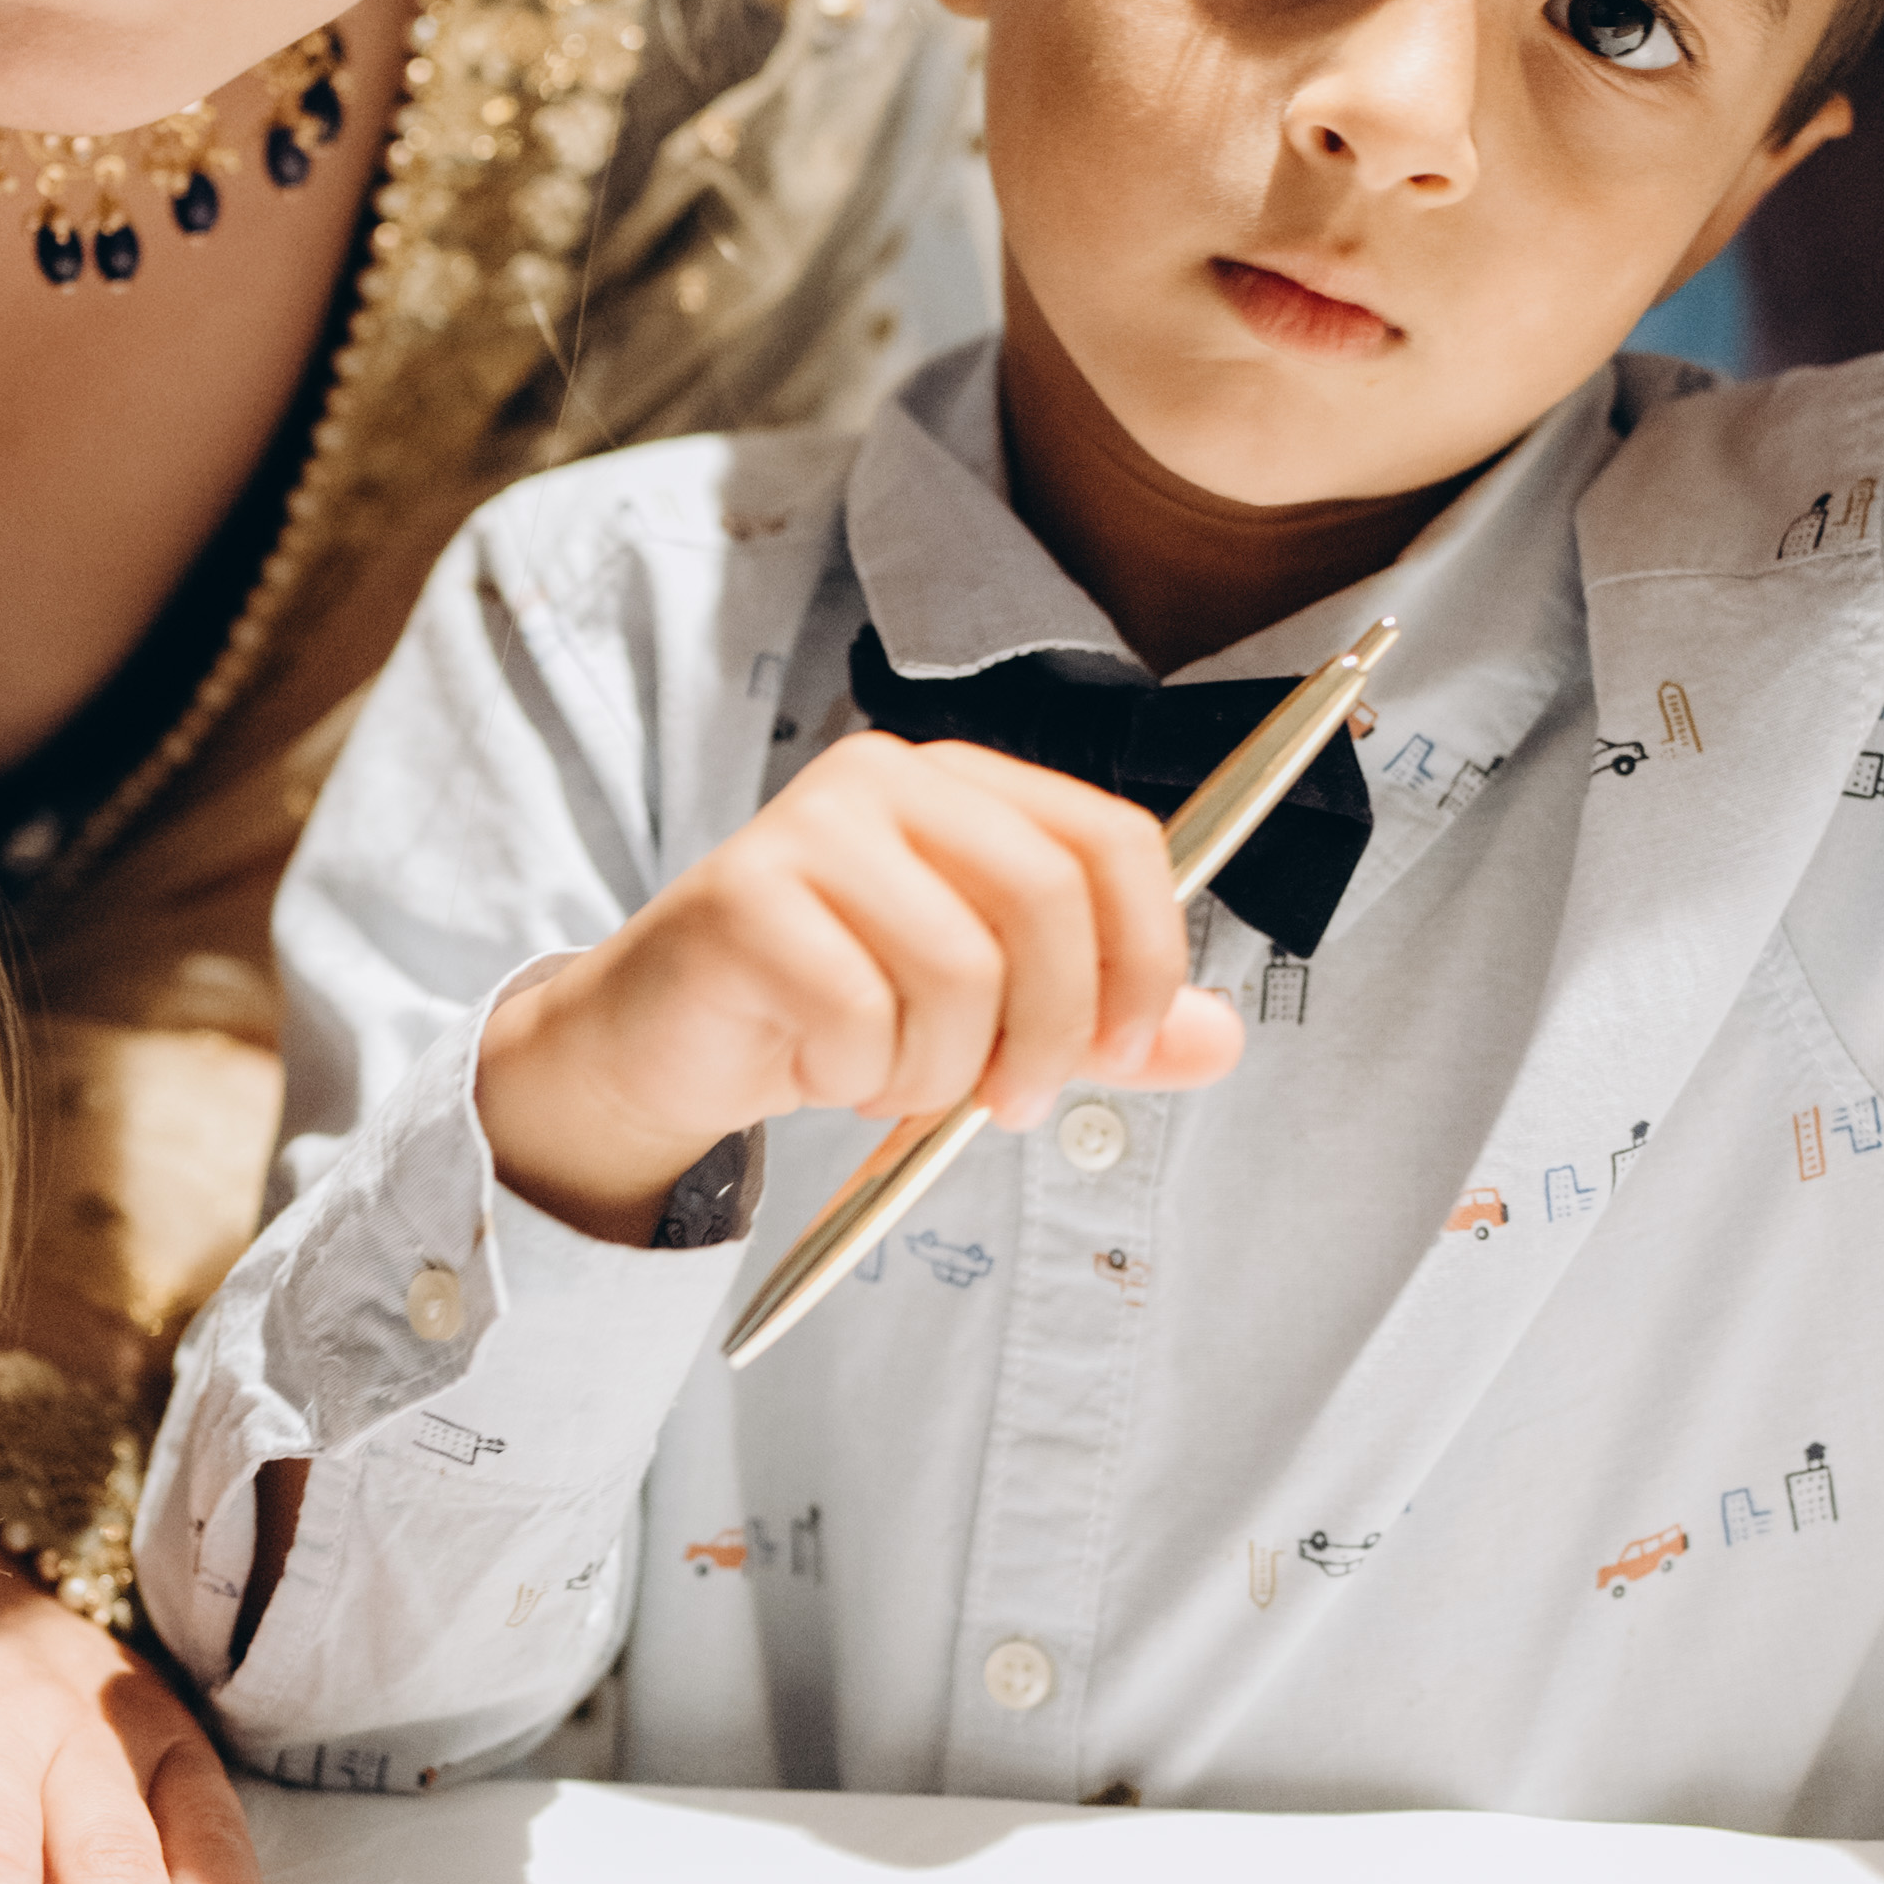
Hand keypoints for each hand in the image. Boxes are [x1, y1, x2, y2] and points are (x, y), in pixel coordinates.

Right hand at [477, 731, 1243, 1248]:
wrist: (663, 1048)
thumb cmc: (832, 1019)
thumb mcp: (990, 1025)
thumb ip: (1105, 1027)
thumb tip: (1220, 1039)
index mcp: (964, 788)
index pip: (1111, 839)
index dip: (1145, 954)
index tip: (1123, 1049)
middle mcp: (889, 780)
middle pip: (1045, 895)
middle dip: (1052, 1028)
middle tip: (1012, 1104)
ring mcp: (809, 826)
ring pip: (956, 967)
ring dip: (940, 1067)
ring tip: (892, 1082)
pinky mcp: (741, 894)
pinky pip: (860, 1012)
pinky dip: (861, 1077)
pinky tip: (823, 1071)